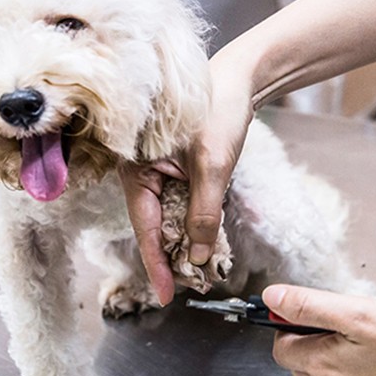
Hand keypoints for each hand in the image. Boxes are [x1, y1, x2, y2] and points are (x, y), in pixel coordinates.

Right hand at [118, 45, 252, 305]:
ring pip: (168, 219)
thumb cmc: (218, 111)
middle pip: (154, 228)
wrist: (238, 78)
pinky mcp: (175, 172)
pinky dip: (192, 224)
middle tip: (190, 288)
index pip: (146, 228)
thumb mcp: (213, 166)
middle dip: (171, 258)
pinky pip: (179, 205)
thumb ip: (204, 214)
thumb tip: (196, 257)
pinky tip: (203, 242)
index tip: (167, 296)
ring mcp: (158, 173)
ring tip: (199, 273)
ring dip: (183, 244)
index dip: (157, 265)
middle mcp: (142, 174)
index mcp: (138, 169)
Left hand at [262, 284, 375, 375]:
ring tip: (369, 338)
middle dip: (313, 337)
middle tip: (348, 320)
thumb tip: (274, 297)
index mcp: (322, 367)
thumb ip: (311, 305)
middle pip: (300, 360)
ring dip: (335, 353)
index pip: (279, 345)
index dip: (289, 322)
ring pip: (324, 374)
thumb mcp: (361, 314)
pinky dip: (356, 369)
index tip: (310, 308)